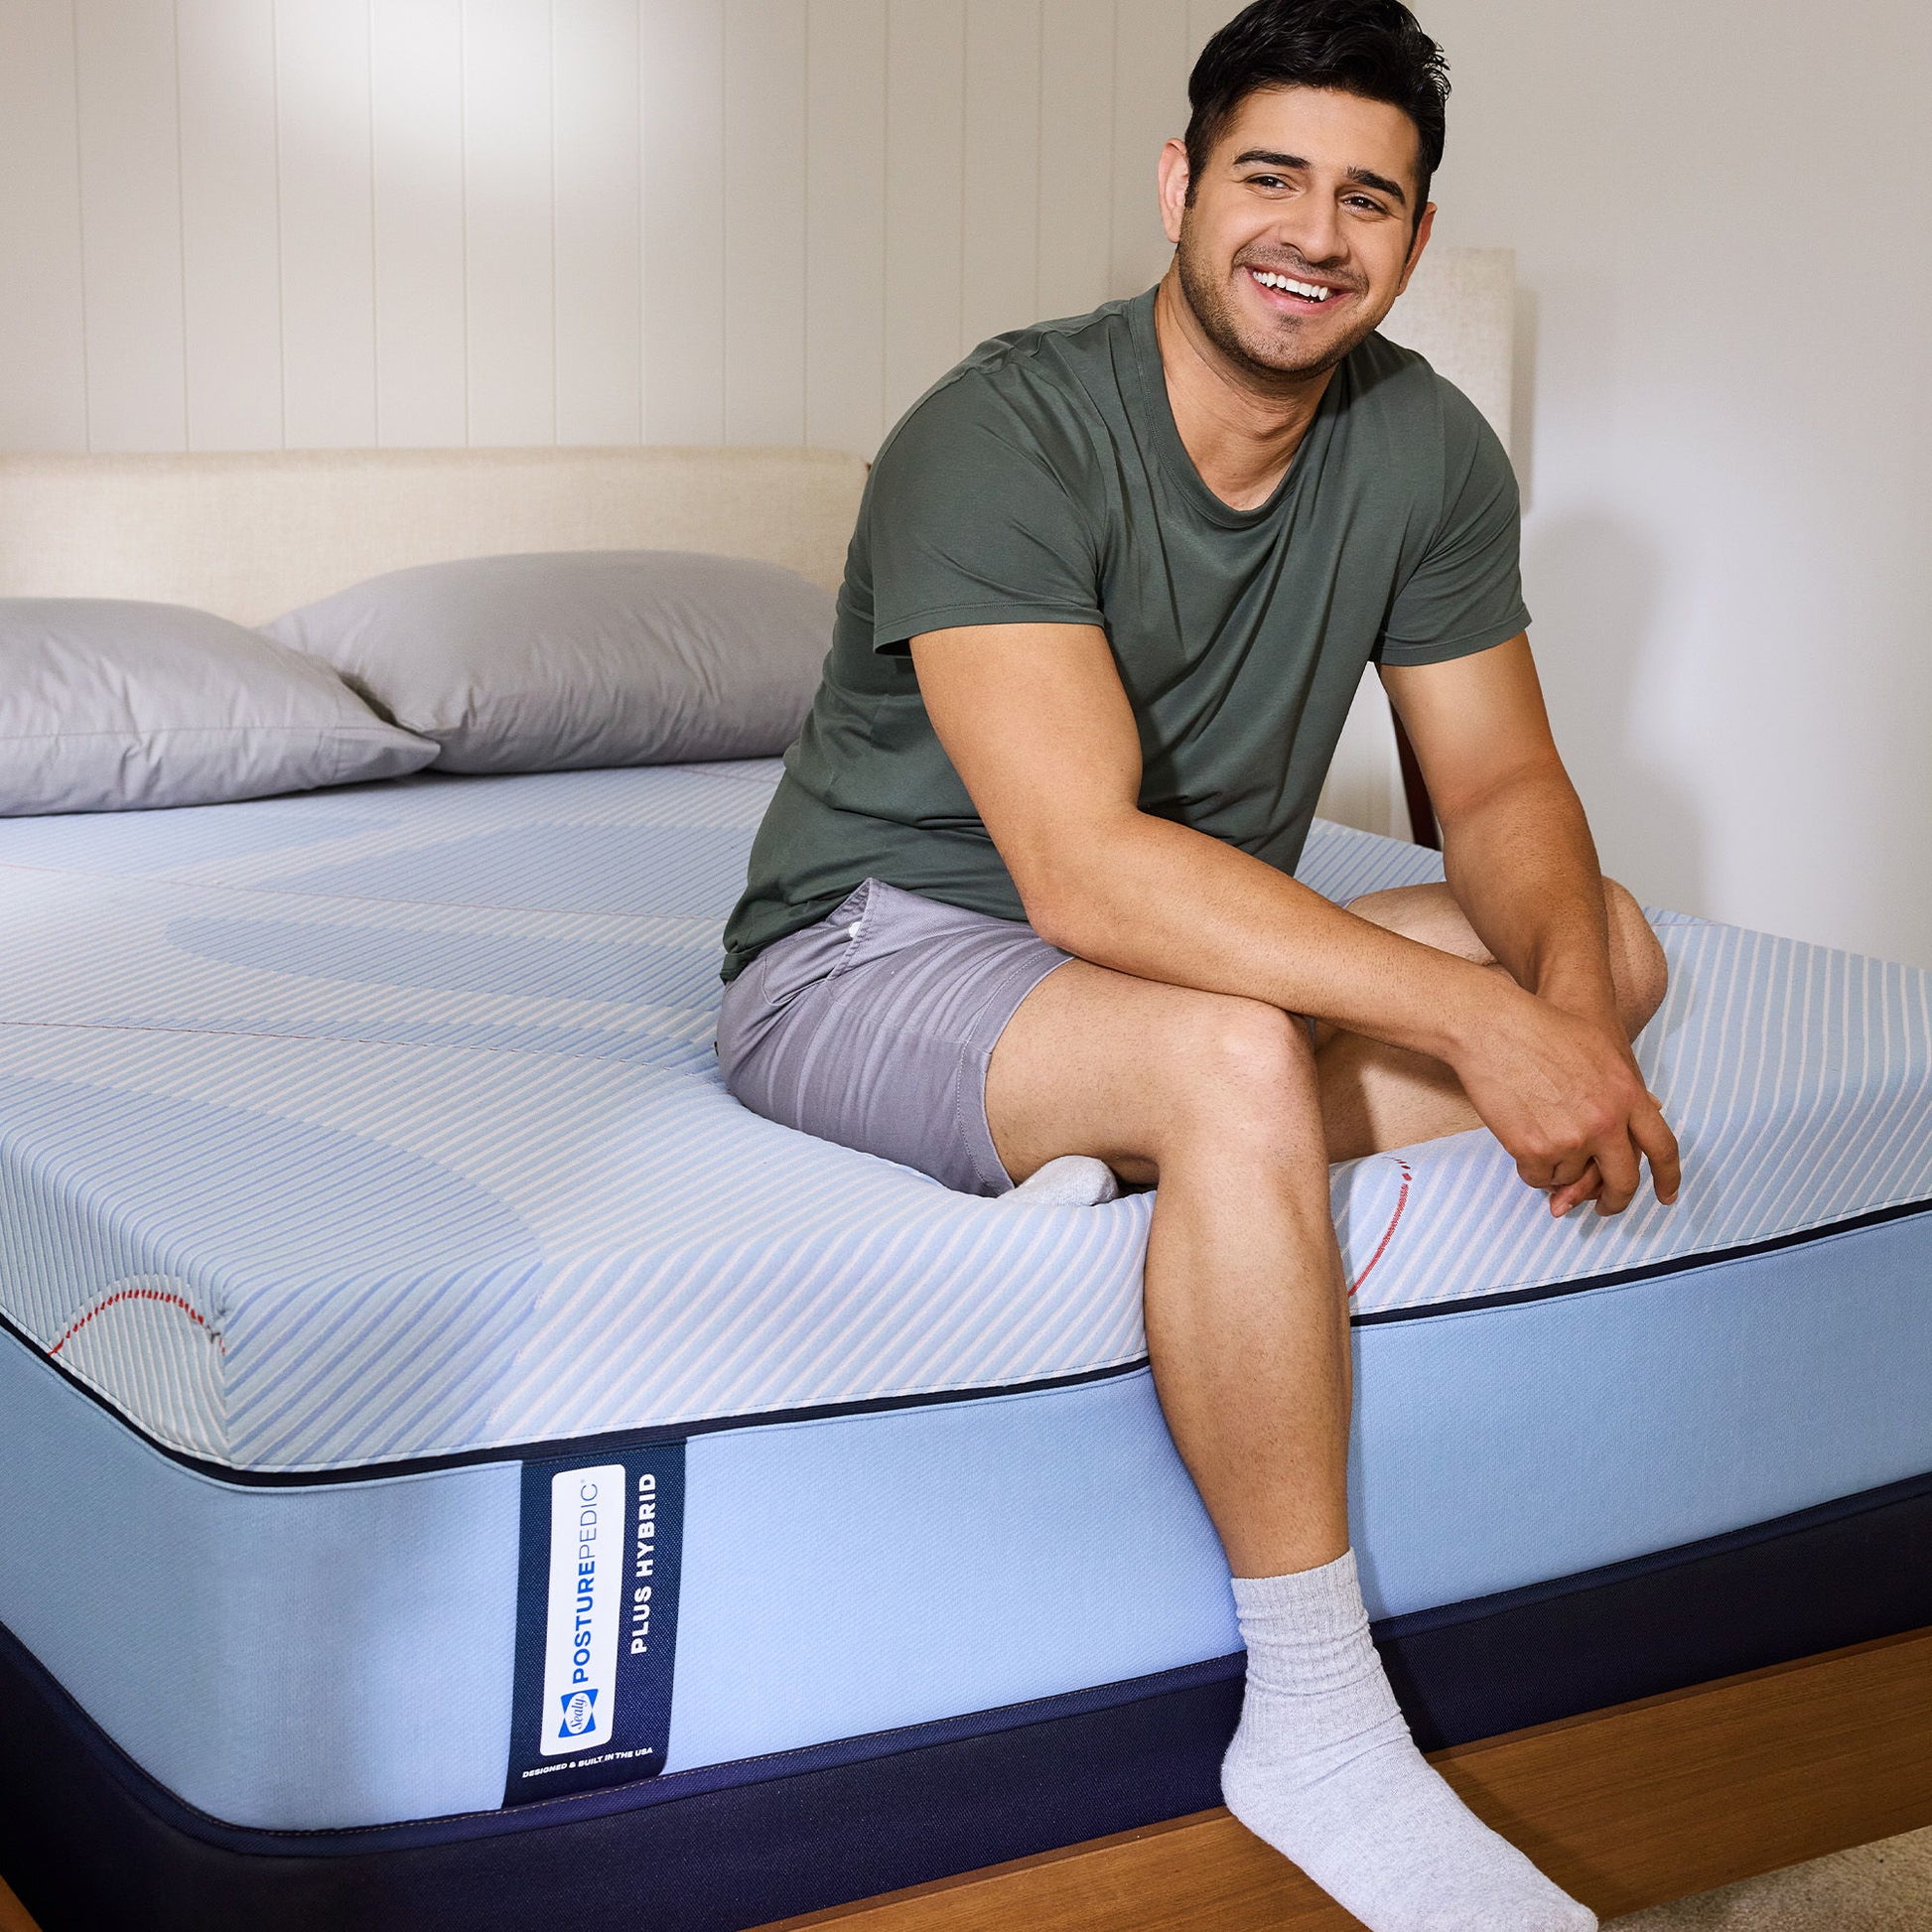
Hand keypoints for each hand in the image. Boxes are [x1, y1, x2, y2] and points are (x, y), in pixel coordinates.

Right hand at [1448, 983, 1681, 1216]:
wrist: (1494, 1028)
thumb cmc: (1543, 1028)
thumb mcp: (1602, 1050)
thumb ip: (1626, 1086)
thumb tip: (1653, 1107)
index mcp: (1628, 1095)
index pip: (1663, 1147)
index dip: (1668, 1177)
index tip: (1666, 1197)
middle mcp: (1606, 1123)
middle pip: (1622, 1181)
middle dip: (1614, 1201)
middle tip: (1605, 1207)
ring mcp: (1570, 1139)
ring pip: (1572, 1179)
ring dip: (1560, 1172)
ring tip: (1541, 1139)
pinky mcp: (1533, 1150)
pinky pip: (1538, 1178)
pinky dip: (1531, 1169)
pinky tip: (1522, 1142)